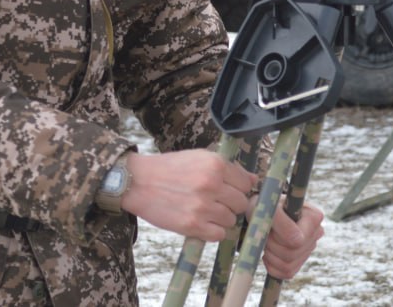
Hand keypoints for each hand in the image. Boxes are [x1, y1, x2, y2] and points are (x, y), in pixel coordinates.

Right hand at [122, 150, 257, 241]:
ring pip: (231, 220)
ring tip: (204, 210)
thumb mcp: (199, 157)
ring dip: (221, 218)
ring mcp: (202, 206)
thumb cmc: (169, 168)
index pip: (246, 183)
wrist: (138, 182)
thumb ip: (227, 168)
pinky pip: (218, 234)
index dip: (239, 188)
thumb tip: (254, 180)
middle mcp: (211, 184)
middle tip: (215, 202)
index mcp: (215, 164)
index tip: (229, 191)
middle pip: (241, 203)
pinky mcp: (192, 225)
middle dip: (231, 204)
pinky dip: (212, 231)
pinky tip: (200, 221)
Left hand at [260, 200, 324, 279]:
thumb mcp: (269, 208)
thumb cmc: (265, 206)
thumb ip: (281, 220)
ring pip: (287, 266)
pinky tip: (268, 252)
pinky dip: (272, 266)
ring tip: (266, 240)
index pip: (297, 241)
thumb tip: (297, 241)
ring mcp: (309, 249)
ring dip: (270, 255)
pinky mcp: (300, 261)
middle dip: (271, 245)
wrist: (262, 210)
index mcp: (314, 217)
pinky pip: (286, 274)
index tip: (270, 223)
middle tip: (265, 232)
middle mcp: (316, 234)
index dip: (278, 237)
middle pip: (291, 254)